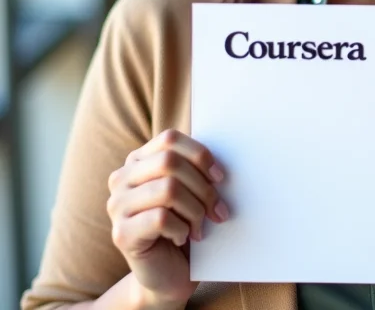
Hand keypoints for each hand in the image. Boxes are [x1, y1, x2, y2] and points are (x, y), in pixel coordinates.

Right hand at [107, 129, 228, 307]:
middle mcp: (122, 178)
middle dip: (202, 186)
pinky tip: (182, 237)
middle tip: (218, 209)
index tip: (220, 177)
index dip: (200, 154)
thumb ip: (195, 168)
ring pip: (168, 189)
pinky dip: (181, 228)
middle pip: (170, 162)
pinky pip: (160, 218)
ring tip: (200, 226)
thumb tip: (218, 162)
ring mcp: (117, 206)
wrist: (169, 272)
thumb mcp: (190, 189)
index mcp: (138, 160)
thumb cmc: (184, 223)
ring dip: (195, 210)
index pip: (169, 139)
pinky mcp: (121, 234)